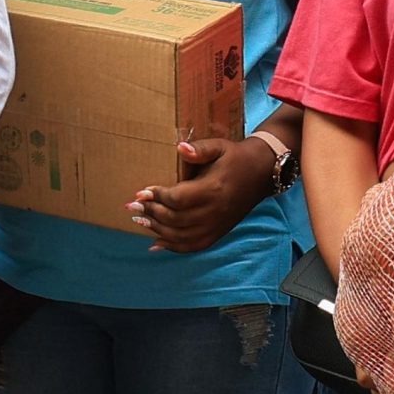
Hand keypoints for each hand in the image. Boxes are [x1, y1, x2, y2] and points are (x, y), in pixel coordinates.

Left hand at [131, 137, 273, 253]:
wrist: (262, 173)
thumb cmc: (236, 157)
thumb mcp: (219, 146)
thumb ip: (199, 149)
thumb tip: (180, 148)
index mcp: (213, 189)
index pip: (178, 199)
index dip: (157, 197)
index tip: (140, 192)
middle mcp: (215, 211)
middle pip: (176, 219)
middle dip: (151, 213)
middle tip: (132, 207)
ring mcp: (217, 225)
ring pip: (182, 236)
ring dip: (157, 230)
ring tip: (139, 221)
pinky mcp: (219, 232)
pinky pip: (194, 246)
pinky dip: (173, 247)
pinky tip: (156, 243)